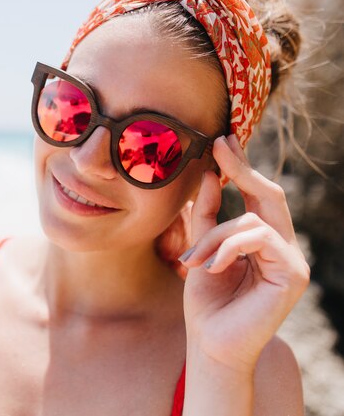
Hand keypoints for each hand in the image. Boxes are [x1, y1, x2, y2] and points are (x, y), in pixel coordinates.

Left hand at [180, 134, 309, 372]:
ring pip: (252, 220)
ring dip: (214, 236)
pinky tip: (208, 268)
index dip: (242, 167)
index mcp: (262, 241)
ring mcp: (292, 260)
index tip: (222, 141)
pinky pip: (258, 239)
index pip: (257, 196)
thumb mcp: (199, 251)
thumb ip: (207, 217)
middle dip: (242, 169)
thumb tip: (210, 176)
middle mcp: (282, 246)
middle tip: (219, 146)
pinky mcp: (293, 274)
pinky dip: (227, 248)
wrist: (211, 344)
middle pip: (269, 195)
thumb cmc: (206, 302)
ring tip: (193, 262)